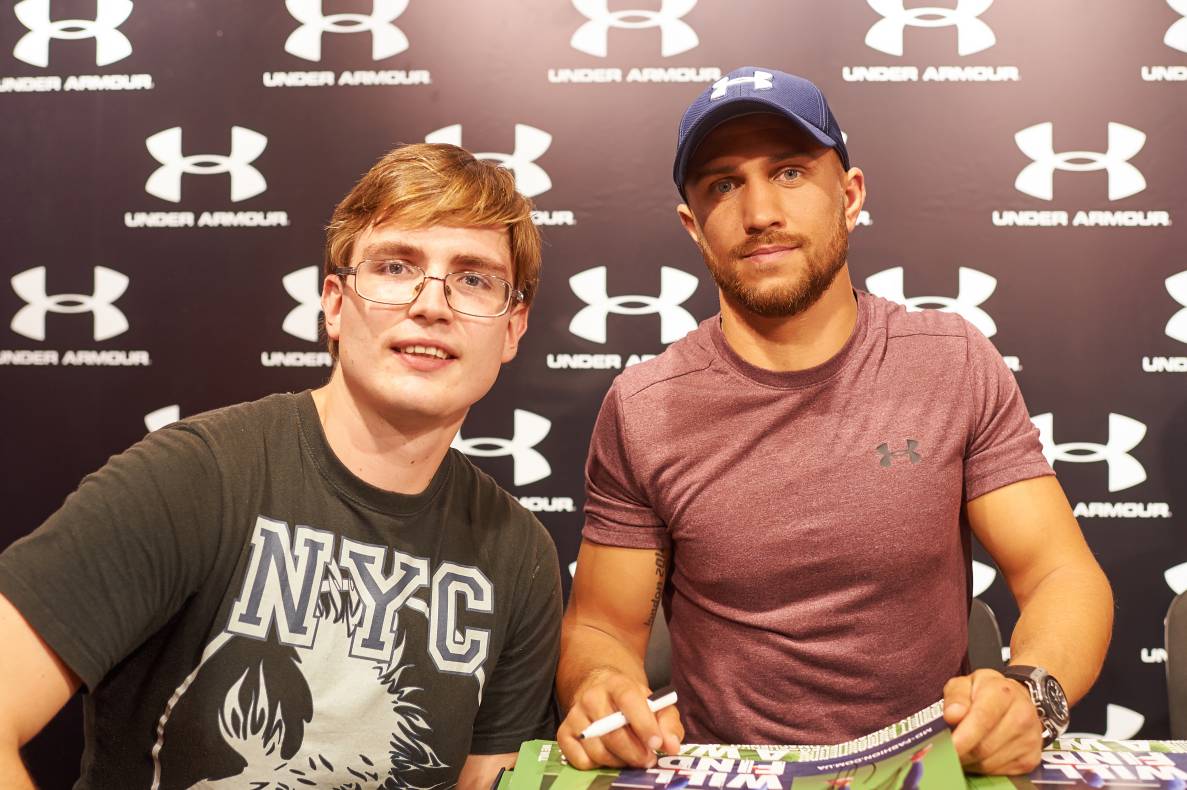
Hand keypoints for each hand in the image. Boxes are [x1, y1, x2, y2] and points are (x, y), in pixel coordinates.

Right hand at [557, 670, 683, 769]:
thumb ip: (668, 723)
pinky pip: (580, 760)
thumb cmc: (633, 702)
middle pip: (612, 732)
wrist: (601, 690)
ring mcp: (575, 715)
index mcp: (617, 684)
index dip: (643, 723)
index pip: (628, 700)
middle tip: (648, 760)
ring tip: (632, 758)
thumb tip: (672, 746)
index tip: (656, 744)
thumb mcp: (655, 705)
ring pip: (597, 750)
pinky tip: (610, 756)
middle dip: (634, 752)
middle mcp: (591, 697)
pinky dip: (598, 766)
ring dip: (619, 761)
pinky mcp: (564, 733)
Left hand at [944, 669, 1043, 774]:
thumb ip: (955, 696)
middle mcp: (1022, 715)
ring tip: (963, 749)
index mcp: (1003, 693)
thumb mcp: (964, 684)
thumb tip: (952, 715)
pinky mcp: (1031, 759)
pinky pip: (998, 772)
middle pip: (984, 747)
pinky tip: (979, 755)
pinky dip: (983, 768)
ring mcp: (1030, 739)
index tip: (949, 747)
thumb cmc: (984, 692)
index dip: (963, 737)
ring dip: (970, 761)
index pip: (982, 719)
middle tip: (947, 750)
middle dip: (961, 752)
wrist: (1015, 699)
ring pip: (989, 763)